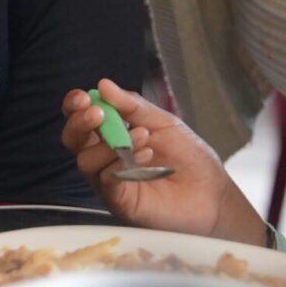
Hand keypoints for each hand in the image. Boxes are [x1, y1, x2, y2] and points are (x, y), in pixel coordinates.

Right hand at [60, 79, 260, 240]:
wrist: (212, 193)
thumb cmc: (189, 158)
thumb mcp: (162, 122)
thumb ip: (132, 105)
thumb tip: (103, 85)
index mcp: (111, 136)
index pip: (81, 119)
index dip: (75, 106)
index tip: (82, 97)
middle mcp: (104, 158)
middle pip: (73, 140)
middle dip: (79, 123)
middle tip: (96, 112)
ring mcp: (109, 182)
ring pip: (85, 161)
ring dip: (109, 143)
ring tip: (143, 136)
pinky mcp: (120, 201)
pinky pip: (106, 181)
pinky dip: (120, 164)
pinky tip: (146, 155)